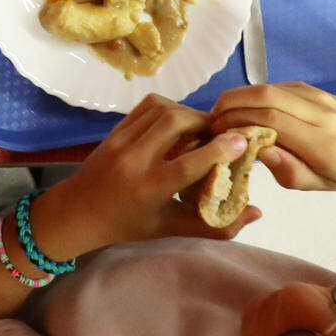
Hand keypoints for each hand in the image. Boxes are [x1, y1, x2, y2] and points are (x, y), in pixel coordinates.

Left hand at [29, 96, 258, 259]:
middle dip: (204, 122)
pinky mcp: (115, 129)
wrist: (78, 211)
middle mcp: (133, 161)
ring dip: (187, 113)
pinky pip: (147, 106)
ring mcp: (120, 141)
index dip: (216, 150)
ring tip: (202, 128)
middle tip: (220, 132)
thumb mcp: (171, 229)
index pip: (186, 164)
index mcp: (148, 189)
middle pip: (174, 123)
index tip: (240, 141)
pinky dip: (169, 108)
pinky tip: (179, 122)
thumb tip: (257, 211)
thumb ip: (215, 224)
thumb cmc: (129, 224)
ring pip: (161, 109)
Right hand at [210, 81, 335, 189]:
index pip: (273, 122)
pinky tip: (239, 109)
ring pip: (266, 87)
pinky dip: (250, 95)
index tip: (219, 136)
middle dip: (230, 107)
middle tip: (212, 123)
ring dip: (236, 98)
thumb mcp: (320, 183)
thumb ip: (287, 171)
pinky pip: (273, 86)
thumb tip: (256, 152)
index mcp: (323, 142)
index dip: (239, 124)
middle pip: (265, 97)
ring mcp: (314, 95)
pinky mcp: (307, 87)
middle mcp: (319, 113)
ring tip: (219, 116)